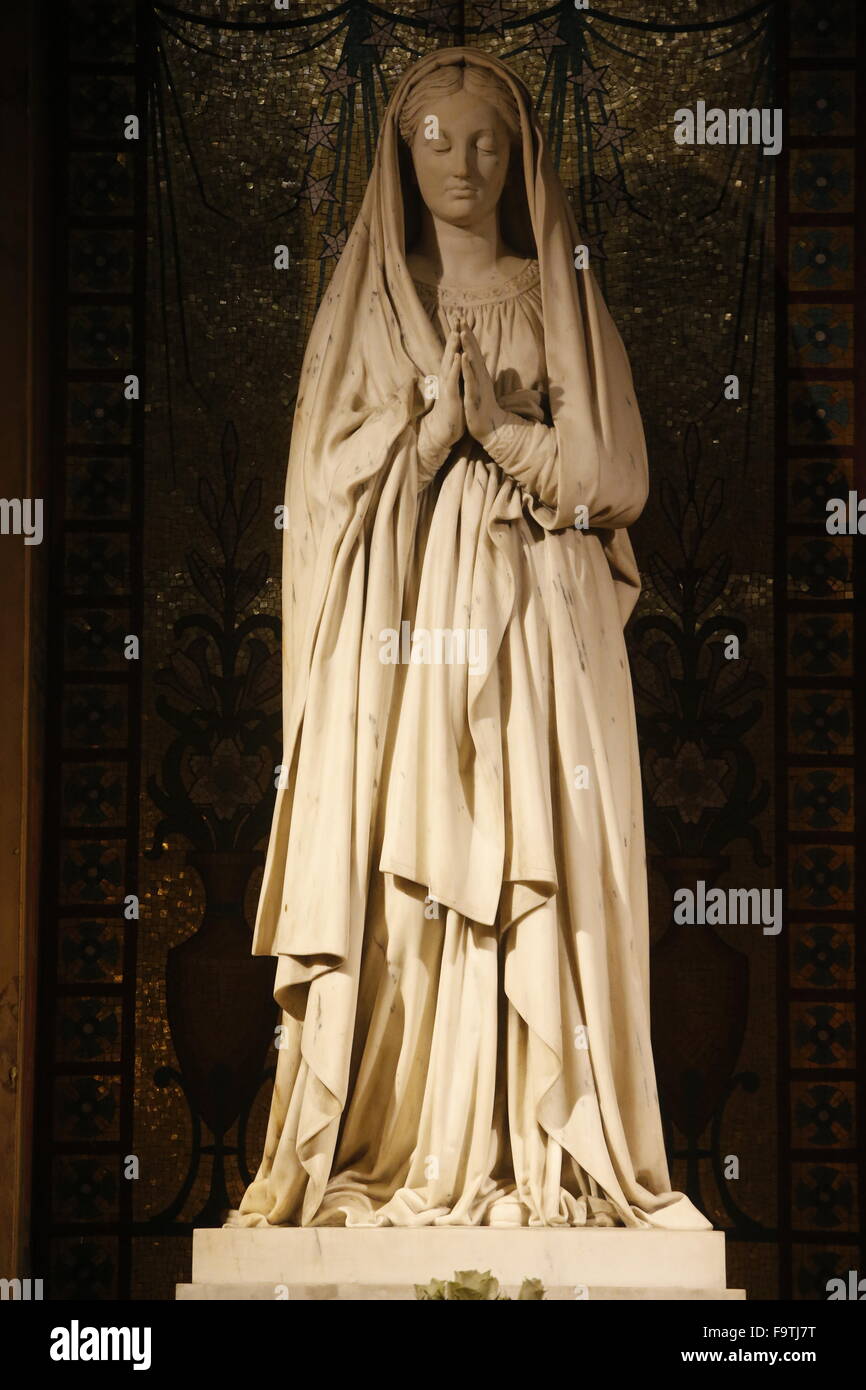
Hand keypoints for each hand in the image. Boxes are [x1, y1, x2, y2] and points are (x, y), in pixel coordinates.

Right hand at [421, 329, 464, 453]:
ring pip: (449, 364)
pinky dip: (455, 368)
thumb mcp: (457, 390)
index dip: (457, 339)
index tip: (462, 322)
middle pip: (450, 353)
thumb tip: (462, 365)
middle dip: (454, 337)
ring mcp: (447, 387)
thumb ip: (458, 376)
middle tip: (458, 319)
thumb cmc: (453, 410)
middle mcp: (446, 378)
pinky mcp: (450, 397)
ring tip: (456, 332)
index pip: (454, 353)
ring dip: (452, 348)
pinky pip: (453, 379)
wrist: (445, 431)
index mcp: (450, 376)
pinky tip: (459, 357)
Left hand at [460, 322, 506, 444]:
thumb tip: (476, 361)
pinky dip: (467, 368)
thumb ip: (477, 373)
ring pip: (472, 363)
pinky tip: (464, 357)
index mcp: (479, 374)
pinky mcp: (475, 395)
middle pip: (473, 352)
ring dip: (468, 347)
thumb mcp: (479, 386)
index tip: (461, 320)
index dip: (467, 335)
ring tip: (462, 332)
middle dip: (467, 335)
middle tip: (461, 318)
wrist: (491, 427)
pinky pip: (470, 380)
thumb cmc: (483, 407)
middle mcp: (480, 376)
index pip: (472, 351)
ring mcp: (478, 385)